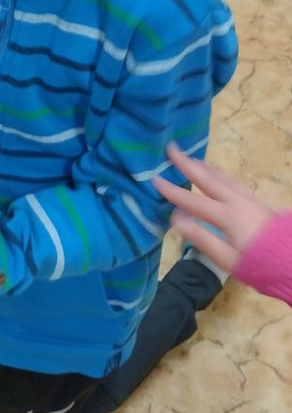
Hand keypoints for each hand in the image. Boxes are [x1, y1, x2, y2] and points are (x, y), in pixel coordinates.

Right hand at [152, 141, 273, 272]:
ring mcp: (249, 200)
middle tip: (172, 148)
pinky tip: (218, 175)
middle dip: (187, 163)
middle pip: (208, 179)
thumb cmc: (258, 264)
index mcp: (226, 216)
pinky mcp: (257, 202)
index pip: (192, 200)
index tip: (154, 178)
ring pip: (223, 177)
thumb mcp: (226, 258)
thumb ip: (201, 237)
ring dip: (204, 166)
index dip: (171, 190)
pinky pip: (233, 181)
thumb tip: (176, 219)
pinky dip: (220, 174)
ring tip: (191, 159)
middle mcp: (237, 202)